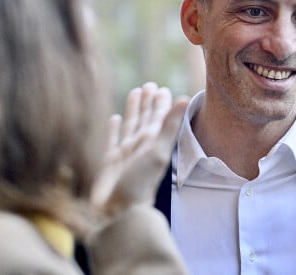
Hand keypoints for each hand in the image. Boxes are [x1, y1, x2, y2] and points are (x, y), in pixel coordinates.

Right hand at [91, 82, 188, 218]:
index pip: (159, 117)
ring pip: (131, 125)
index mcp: (153, 142)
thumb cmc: (140, 183)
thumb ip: (170, 126)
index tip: (162, 88)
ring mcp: (126, 153)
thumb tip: (184, 98)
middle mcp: (140, 145)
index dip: (161, 103)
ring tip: (135, 92)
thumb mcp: (158, 152)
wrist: (119, 212)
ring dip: (134, 109)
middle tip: (149, 85)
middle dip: (148, 102)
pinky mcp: (111, 161)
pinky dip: (115, 129)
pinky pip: (114, 139)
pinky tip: (115, 118)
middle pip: (145, 118)